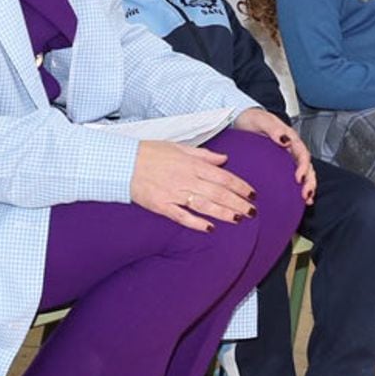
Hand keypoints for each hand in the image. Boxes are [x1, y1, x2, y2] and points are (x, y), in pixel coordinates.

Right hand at [130, 140, 256, 231]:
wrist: (121, 162)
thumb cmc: (150, 152)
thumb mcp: (179, 147)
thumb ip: (204, 154)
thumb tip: (224, 159)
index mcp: (192, 164)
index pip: (223, 177)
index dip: (240, 186)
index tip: (252, 193)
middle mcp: (186, 179)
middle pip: (218, 193)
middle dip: (237, 202)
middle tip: (252, 211)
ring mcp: (173, 193)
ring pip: (204, 205)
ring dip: (223, 213)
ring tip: (239, 219)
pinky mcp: (161, 206)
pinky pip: (181, 216)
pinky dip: (196, 223)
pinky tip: (209, 228)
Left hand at [233, 108, 315, 204]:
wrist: (242, 120)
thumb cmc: (252, 120)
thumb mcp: (261, 121)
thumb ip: (274, 129)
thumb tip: (285, 140)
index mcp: (290, 138)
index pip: (302, 153)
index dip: (304, 166)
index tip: (299, 178)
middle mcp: (292, 149)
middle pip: (307, 166)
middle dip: (310, 181)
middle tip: (306, 194)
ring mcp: (287, 158)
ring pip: (304, 173)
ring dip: (307, 186)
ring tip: (306, 199)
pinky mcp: (281, 165)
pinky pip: (293, 177)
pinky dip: (298, 188)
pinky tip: (298, 199)